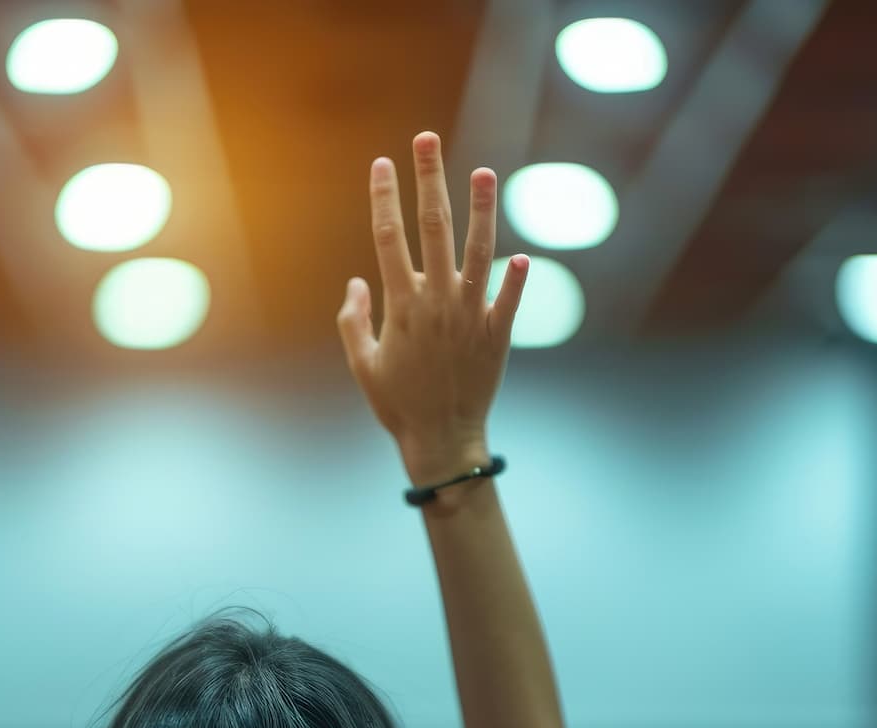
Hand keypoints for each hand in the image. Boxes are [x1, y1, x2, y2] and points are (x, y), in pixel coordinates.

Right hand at [336, 131, 528, 485]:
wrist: (441, 440)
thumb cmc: (397, 403)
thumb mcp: (361, 364)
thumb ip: (354, 319)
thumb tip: (358, 280)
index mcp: (401, 306)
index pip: (388, 237)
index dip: (384, 196)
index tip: (382, 163)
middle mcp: (437, 303)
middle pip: (433, 228)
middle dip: (430, 179)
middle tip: (428, 139)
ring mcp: (470, 317)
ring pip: (479, 252)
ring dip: (482, 209)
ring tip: (484, 172)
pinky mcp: (497, 336)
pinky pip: (509, 301)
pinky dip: (516, 279)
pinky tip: (523, 254)